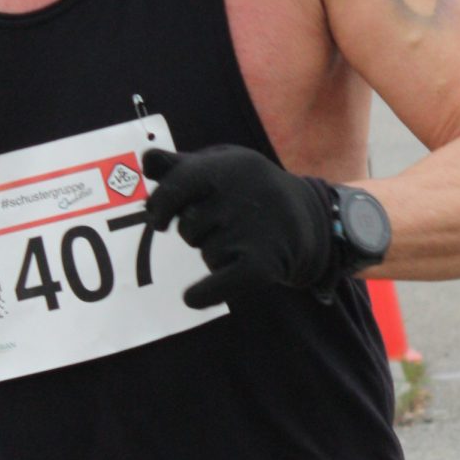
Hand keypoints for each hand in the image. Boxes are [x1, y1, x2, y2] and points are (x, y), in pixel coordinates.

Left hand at [142, 143, 332, 308]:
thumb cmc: (253, 192)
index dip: (161, 204)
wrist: (313, 219)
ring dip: (216, 253)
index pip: (177, 184)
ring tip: (243, 241)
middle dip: (197, 231)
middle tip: (225, 225)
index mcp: (229, 166)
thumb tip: (146, 162)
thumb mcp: (223, 168)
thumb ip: (182, 167)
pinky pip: (218, 285)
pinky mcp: (262, 264)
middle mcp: (243, 194)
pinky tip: (193, 297)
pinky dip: (203, 294)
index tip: (157, 220)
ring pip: (205, 252)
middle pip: (189, 225)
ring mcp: (254, 229)